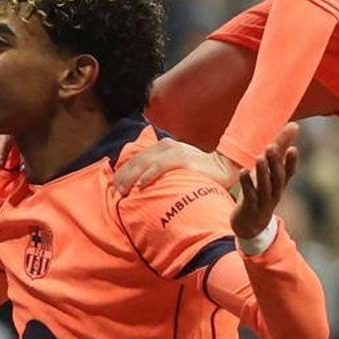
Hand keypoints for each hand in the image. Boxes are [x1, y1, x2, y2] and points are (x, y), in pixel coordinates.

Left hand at [112, 139, 239, 194]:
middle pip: (137, 160)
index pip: (137, 158)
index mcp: (163, 147)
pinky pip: (161, 166)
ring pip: (145, 162)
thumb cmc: (199, 171)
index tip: (115, 186)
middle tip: (116, 191)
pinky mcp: (183, 159)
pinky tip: (141, 186)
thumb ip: (162, 170)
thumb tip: (143, 186)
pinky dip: (149, 175)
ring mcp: (175, 151)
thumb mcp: (177, 167)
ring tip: (123, 191)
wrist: (224, 167)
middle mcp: (166, 146)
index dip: (123, 172)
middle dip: (124, 176)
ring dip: (131, 177)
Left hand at [230, 124, 299, 239]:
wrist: (251, 225)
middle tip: (271, 146)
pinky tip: (243, 171)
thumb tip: (294, 125)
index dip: (291, 162)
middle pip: (277, 178)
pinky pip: (249, 196)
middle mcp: (274, 193)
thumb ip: (281, 149)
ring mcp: (262, 202)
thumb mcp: (271, 172)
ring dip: (262, 172)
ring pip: (264, 187)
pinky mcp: (249, 208)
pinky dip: (247, 184)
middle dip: (275, 163)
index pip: (289, 173)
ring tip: (259, 157)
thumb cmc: (262, 193)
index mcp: (279, 185)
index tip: (293, 149)